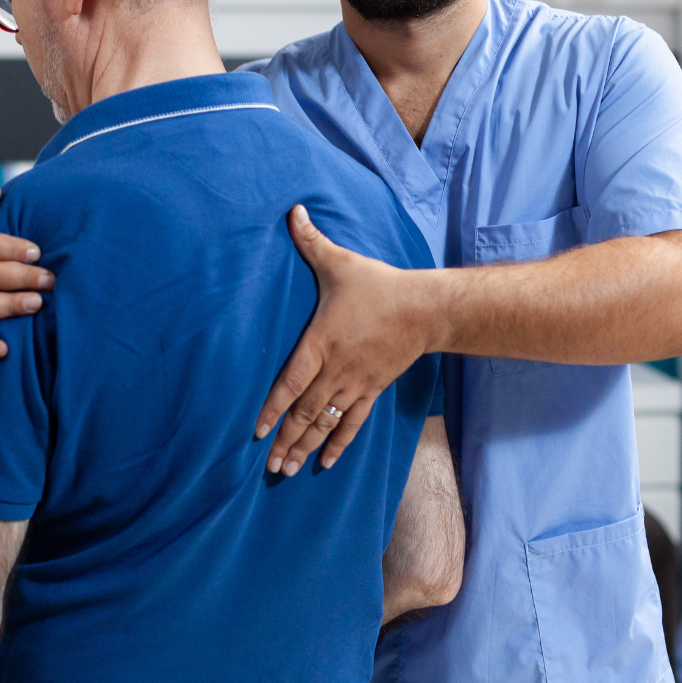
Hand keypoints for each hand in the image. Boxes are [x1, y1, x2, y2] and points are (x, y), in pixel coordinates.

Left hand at [254, 205, 433, 475]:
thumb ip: (311, 241)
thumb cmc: (378, 286)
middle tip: (268, 467)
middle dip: (285, 440)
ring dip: (305, 447)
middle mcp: (335, 369)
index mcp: (321, 343)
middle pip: (305, 412)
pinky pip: (352, 422)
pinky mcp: (372, 389)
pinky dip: (338, 443)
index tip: (256, 432)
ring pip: (325, 422)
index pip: (289, 382)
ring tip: (286, 471)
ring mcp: (355, 383)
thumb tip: (292, 210)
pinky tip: (324, 462)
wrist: (425, 309)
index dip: (272, 409)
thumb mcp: (340, 263)